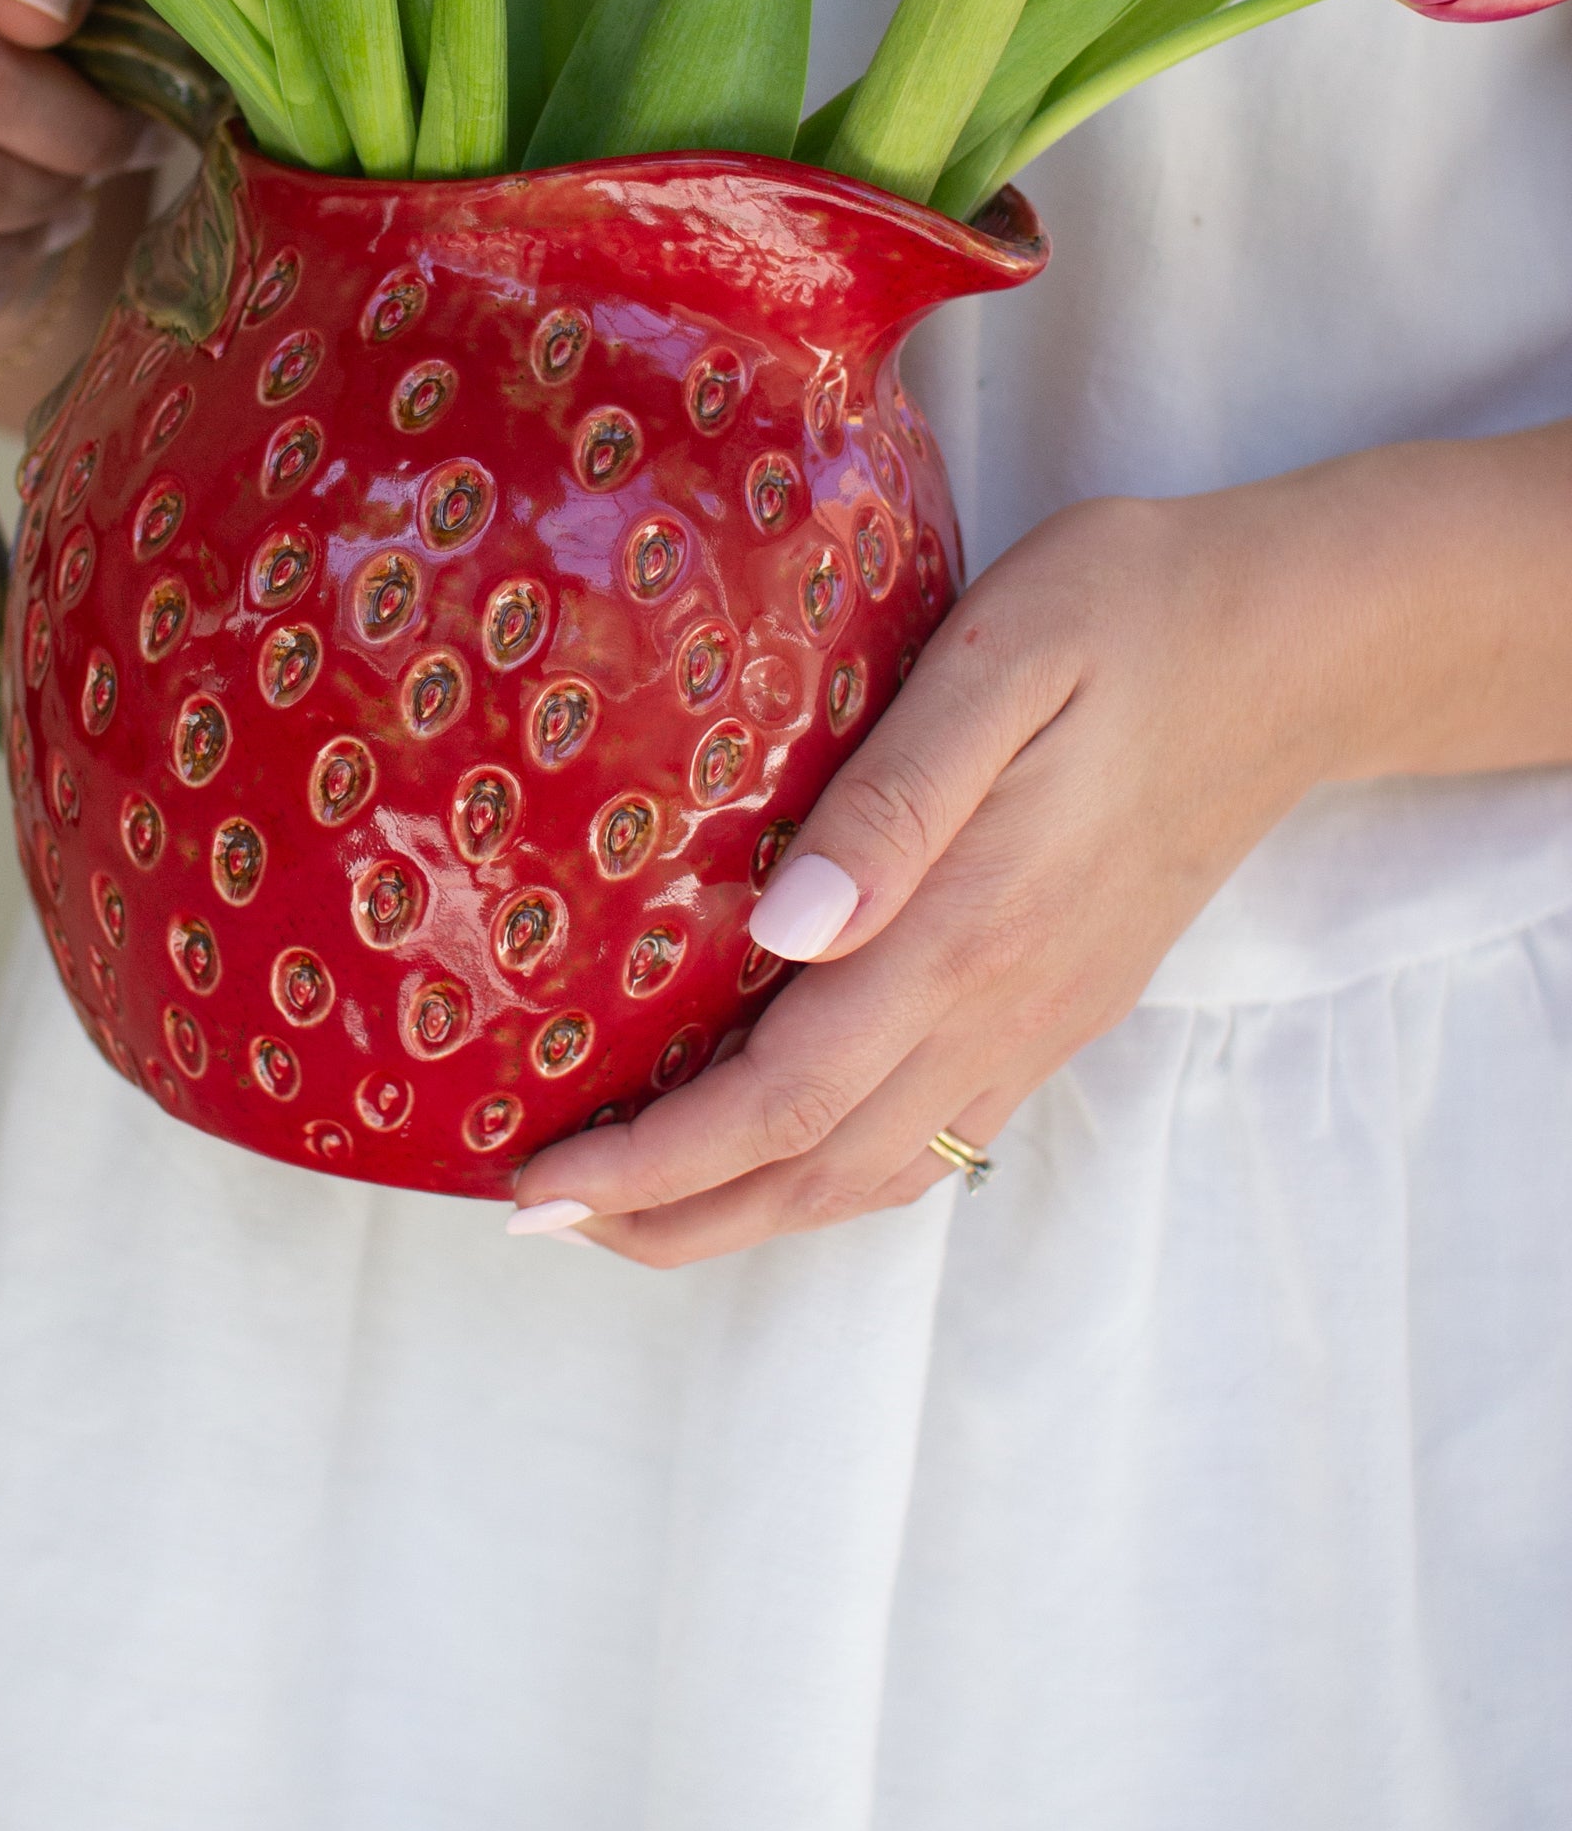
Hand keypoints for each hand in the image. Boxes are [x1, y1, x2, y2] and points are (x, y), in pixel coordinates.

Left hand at [508, 486, 1345, 1266]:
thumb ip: (891, 803)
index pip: (783, 1095)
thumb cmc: (1132, 614)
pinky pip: (931, 1133)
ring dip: (740, 1210)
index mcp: (968, 926)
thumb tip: (779, 930)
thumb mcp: (1002, 659)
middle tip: (534, 1215)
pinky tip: (766, 1140)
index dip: (653, 1160)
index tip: (534, 1183)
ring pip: (873, 1172)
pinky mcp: (1062, 1005)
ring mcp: (1040, 1018)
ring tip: (623, 1202)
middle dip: (666, 1215)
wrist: (1297, 646)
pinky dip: (826, 1170)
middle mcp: (1003, 1003)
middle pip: (814, 1170)